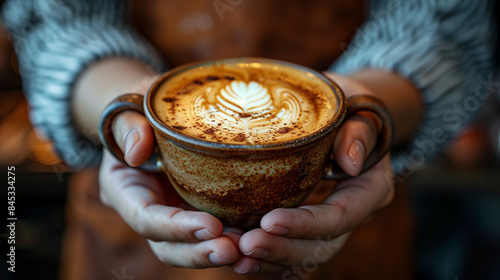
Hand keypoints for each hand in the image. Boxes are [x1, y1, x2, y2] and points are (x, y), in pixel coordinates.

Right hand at [98, 106, 239, 267]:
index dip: (176, 228)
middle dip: (199, 252)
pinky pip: (215, 233)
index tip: (211, 225)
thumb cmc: (142, 109)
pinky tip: (258, 237)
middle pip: (168, 246)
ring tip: (250, 248)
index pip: (146, 219)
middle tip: (233, 250)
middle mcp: (149, 211)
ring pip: (193, 247)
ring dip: (220, 251)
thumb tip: (136, 151)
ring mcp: (175, 214)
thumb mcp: (130, 109)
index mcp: (126, 190)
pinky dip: (234, 239)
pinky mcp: (198, 210)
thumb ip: (129, 127)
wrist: (156, 115)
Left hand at [231, 73, 395, 273]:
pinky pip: (287, 249)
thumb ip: (359, 131)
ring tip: (232, 255)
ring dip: (267, 260)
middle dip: (281, 250)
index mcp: (369, 189)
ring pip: (301, 255)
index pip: (339, 217)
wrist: (344, 116)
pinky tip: (234, 255)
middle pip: (319, 247)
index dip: (305, 225)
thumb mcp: (358, 108)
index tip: (269, 221)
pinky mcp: (306, 224)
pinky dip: (263, 257)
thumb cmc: (349, 107)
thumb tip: (351, 162)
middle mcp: (350, 214)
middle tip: (245, 245)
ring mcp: (327, 223)